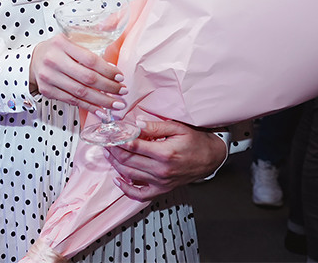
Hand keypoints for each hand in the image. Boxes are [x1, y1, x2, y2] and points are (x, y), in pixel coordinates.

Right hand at [28, 34, 126, 114]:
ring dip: (102, 100)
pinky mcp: (47, 91)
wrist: (32, 60)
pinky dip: (88, 107)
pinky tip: (101, 110)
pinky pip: (72, 101)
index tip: (120, 77)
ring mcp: (49, 77)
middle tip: (122, 91)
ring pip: (80, 92)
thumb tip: (112, 70)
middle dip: (108, 87)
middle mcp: (53, 60)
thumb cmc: (56, 51)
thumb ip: (88, 51)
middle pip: (87, 78)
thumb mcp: (69, 41)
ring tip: (116, 104)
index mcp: (61, 44)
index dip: (107, 71)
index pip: (90, 60)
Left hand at [102, 118, 226, 201]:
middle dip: (113, 150)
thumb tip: (137, 124)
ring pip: (130, 175)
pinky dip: (126, 189)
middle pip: (128, 160)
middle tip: (105, 141)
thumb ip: (156, 126)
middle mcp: (161, 170)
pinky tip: (118, 179)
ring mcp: (161, 182)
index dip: (118, 139)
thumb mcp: (178, 128)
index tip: (110, 132)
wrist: (211, 158)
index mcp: (164, 153)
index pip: (133, 146)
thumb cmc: (196, 141)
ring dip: (115, 164)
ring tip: (108, 153)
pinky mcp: (162, 189)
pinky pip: (140, 194)